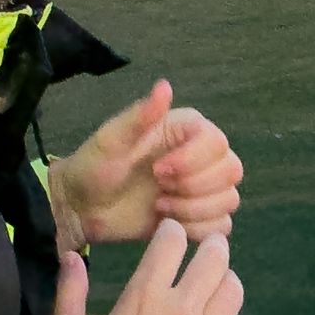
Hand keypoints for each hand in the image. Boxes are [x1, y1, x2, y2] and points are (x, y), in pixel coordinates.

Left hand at [46, 80, 243, 251]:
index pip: (217, 142)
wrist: (84, 207)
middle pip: (231, 170)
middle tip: (158, 189)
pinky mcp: (199, 217)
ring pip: (229, 200)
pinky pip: (221, 226)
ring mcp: (202, 188)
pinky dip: (197, 229)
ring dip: (193, 209)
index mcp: (185, 130)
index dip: (193, 160)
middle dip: (194, 187)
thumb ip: (140, 115)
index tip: (157, 170)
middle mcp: (201, 156)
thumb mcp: (110, 140)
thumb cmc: (94, 167)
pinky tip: (168, 223)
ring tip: (159, 207)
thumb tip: (164, 85)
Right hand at [47, 222, 250, 314]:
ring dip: (226, 284)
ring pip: (234, 292)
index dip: (173, 233)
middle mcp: (182, 311)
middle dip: (213, 248)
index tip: (171, 236)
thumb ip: (68, 295)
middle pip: (215, 259)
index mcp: (144, 297)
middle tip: (208, 251)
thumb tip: (71, 257)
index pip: (171, 243)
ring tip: (216, 290)